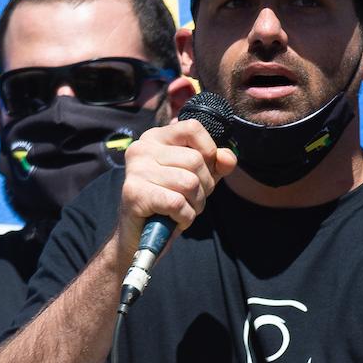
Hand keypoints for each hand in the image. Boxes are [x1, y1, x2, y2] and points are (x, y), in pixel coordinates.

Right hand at [117, 119, 236, 254]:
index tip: (205, 170)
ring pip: (189, 183)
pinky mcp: (134, 193)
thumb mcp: (198, 178)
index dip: (209, 150)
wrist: (140, 235)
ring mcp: (135, 170)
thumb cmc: (169, 200)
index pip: (192, 128)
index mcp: (155, 137)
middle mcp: (141, 149)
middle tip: (192, 199)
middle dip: (205, 186)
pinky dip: (184, 217)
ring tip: (184, 210)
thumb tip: (228, 158)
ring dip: (196, 204)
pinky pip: (177, 203)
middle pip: (195, 160)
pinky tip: (175, 219)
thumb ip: (216, 164)